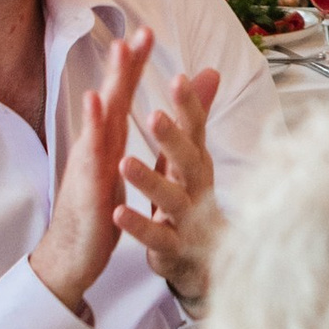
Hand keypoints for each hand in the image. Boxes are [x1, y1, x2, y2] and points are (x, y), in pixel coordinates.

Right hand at [33, 24, 153, 317]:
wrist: (71, 255)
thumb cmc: (97, 208)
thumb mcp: (126, 168)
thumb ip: (136, 143)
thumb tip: (153, 118)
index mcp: (109, 141)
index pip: (123, 97)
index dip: (134, 66)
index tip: (147, 31)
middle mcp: (97, 146)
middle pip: (111, 98)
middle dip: (123, 65)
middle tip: (135, 31)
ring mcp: (88, 164)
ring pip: (100, 120)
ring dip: (109, 85)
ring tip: (116, 54)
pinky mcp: (86, 188)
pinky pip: (90, 157)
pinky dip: (94, 131)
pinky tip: (96, 108)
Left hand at [116, 64, 221, 304]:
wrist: (205, 257)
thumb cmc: (192, 195)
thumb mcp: (192, 155)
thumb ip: (196, 116)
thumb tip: (210, 71)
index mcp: (198, 162)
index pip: (197, 129)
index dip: (190, 106)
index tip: (178, 78)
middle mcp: (197, 187)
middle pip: (188, 160)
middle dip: (173, 138)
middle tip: (155, 115)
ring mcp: (186, 218)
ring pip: (171, 198)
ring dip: (149, 181)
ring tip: (124, 162)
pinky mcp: (171, 246)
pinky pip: (155, 235)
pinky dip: (138, 225)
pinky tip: (118, 211)